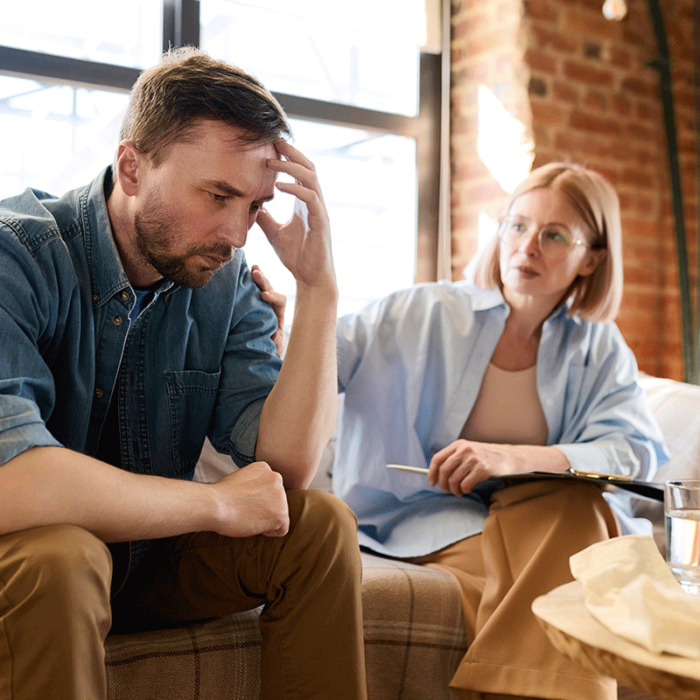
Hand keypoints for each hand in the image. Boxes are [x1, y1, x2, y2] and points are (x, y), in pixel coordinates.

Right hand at [210, 461, 289, 536]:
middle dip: (264, 508)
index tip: (243, 502)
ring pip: (279, 514)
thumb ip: (254, 484)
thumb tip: (261, 497)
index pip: (269, 488)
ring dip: (266, 519)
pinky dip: (270, 532)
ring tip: (248, 516)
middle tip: (244, 510)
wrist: (214, 505)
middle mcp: (276, 478)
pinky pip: (282, 529)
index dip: (257, 499)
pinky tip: (254, 524)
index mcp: (265, 467)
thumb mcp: (240, 479)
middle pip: (277, 501)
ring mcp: (281, 495)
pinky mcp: (281, 513)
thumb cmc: (220, 497)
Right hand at [251, 264, 285, 356]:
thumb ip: (275, 341)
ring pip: (260, 287)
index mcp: (278, 314)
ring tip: (253, 268)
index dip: (273, 296)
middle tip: (256, 273)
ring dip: (257, 276)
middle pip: (269, 289)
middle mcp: (270, 305)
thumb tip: (272, 334)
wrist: (258, 352)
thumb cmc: (269, 348)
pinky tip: (242, 273)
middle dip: (263, 281)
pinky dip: (247, 282)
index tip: (264, 296)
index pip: (279, 300)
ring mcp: (259, 303)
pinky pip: (249, 291)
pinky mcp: (249, 304)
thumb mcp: (274, 347)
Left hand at [256, 140, 335, 290]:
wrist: (311, 279)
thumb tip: (251, 205)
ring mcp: (319, 211)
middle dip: (292, 152)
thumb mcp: (275, 233)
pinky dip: (296, 189)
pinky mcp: (321, 222)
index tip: (271, 144)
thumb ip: (266, 217)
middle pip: (308, 167)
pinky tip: (280, 186)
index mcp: (305, 203)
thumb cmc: (297, 257)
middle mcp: (314, 203)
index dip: (287, 156)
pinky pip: (310, 199)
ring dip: (292, 166)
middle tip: (274, 139)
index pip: (299, 171)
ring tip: (272, 160)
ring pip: (311, 178)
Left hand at [428, 440, 517, 495]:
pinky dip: (464, 490)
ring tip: (458, 491)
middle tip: (446, 490)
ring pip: (454, 480)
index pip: (438, 458)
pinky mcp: (482, 469)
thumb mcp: (469, 450)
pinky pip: (465, 485)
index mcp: (459, 444)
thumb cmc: (486, 456)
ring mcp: (473, 459)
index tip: (432, 482)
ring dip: (454, 490)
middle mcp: (465, 450)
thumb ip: (454, 458)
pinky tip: (467, 489)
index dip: (432, 472)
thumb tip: (437, 474)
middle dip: (443, 484)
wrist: (509, 457)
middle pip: (444, 471)